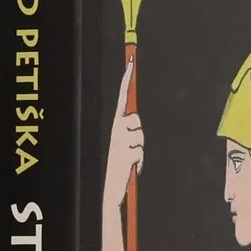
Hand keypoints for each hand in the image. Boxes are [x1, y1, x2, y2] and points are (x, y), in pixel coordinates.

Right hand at [104, 59, 141, 213]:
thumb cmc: (116, 165)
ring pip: (141, 137)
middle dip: (137, 133)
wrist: (109, 186)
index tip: (129, 64)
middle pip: (137, 120)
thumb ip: (126, 131)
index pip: (120, 98)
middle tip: (129, 148)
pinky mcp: (127, 153)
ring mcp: (120, 142)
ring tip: (128, 159)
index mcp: (113, 125)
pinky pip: (140, 152)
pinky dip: (139, 162)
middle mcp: (114, 130)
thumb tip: (134, 120)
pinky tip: (130, 167)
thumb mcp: (120, 145)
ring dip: (139, 150)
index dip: (125, 81)